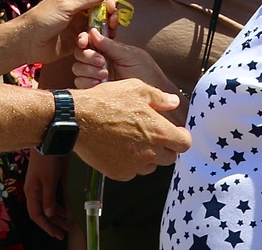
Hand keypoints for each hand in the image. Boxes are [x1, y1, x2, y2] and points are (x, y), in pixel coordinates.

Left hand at [21, 0, 113, 64]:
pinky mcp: (77, 42)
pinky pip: (91, 41)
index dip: (108, 0)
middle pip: (101, 12)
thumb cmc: (44, 18)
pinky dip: (93, 42)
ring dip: (102, 31)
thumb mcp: (67, 4)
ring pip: (98, 28)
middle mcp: (78, 11)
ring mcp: (78, 27)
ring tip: (104, 35)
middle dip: (108, 18)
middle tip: (113, 24)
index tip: (114, 7)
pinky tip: (89, 44)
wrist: (27, 42)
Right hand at [24, 151, 69, 238]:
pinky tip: (65, 210)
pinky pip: (51, 198)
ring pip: (47, 206)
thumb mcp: (49, 180)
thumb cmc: (47, 159)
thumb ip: (48, 198)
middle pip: (42, 212)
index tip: (56, 234)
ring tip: (67, 224)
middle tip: (63, 233)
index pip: (36, 215)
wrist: (49, 140)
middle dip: (53, 223)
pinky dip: (58, 206)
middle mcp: (35, 191)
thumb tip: (49, 214)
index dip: (46, 226)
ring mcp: (41, 185)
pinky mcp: (47, 180)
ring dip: (57, 215)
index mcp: (32, 192)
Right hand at [72, 28, 169, 90]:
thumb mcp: (131, 55)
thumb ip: (111, 45)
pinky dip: (87, 83)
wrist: (155, 98)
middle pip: (80, 54)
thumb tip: (93, 32)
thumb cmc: (147, 73)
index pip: (89, 41)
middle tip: (102, 61)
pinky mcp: (95, 91)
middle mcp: (99, 61)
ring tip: (104, 74)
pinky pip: (80, 84)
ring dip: (88, 70)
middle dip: (88, 56)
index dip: (84, 39)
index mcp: (108, 49)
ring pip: (78, 69)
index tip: (84, 41)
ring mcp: (96, 76)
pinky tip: (100, 84)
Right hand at [72, 79, 190, 180]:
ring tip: (132, 140)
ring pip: (150, 166)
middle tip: (150, 134)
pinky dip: (129, 163)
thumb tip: (174, 102)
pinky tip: (118, 147)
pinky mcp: (119, 173)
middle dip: (164, 147)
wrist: (77, 119)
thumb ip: (159, 97)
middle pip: (169, 157)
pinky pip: (132, 171)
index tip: (175, 133)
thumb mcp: (135, 89)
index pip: (184, 144)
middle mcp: (150, 152)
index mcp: (158, 131)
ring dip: (147, 156)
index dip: (181, 137)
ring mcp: (134, 165)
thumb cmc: (106, 101)